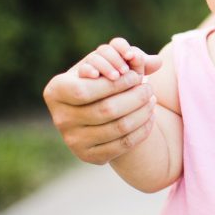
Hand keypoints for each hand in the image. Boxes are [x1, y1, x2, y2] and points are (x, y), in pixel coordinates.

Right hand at [42, 43, 162, 164]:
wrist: (96, 110)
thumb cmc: (102, 81)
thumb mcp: (109, 65)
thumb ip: (130, 59)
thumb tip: (157, 62)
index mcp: (56, 91)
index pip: (85, 90)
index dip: (116, 83)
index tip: (136, 75)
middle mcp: (60, 118)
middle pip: (106, 110)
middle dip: (135, 96)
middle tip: (149, 87)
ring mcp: (73, 140)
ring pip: (119, 127)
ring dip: (143, 112)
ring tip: (152, 99)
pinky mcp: (88, 156)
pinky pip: (124, 144)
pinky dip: (143, 129)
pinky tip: (150, 116)